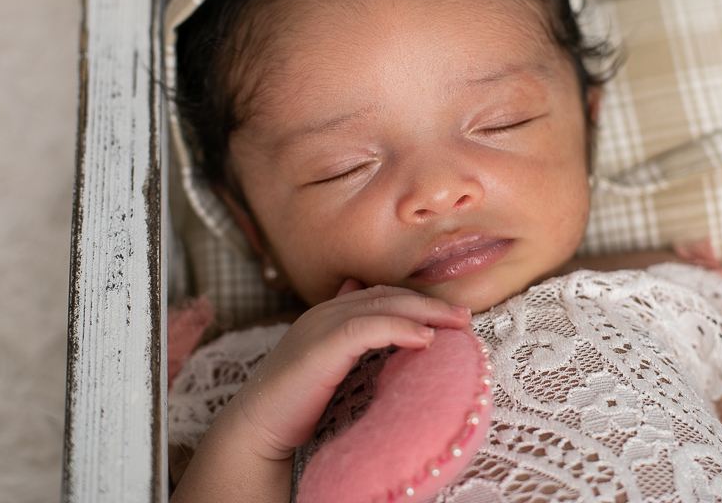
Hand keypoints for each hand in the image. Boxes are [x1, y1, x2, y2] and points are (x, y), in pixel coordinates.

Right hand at [224, 281, 471, 461]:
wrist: (257, 427)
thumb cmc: (296, 404)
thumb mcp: (330, 366)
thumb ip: (354, 346)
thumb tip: (388, 332)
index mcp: (329, 314)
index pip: (382, 295)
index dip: (418, 301)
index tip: (451, 316)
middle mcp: (325, 311)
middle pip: (387, 295)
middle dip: (429, 302)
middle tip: (464, 316)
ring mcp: (321, 324)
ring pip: (382, 304)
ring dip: (424, 311)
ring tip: (455, 324)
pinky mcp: (320, 345)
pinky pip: (367, 328)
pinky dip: (399, 328)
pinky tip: (425, 339)